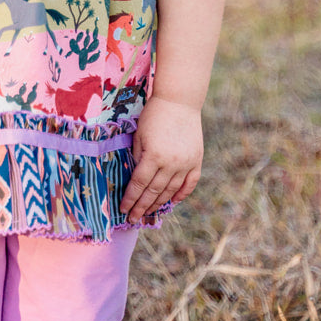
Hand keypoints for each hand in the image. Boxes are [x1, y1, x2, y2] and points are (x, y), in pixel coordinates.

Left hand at [122, 96, 202, 222]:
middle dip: (142, 207)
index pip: (139, 184)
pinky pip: (189, 184)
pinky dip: (181, 194)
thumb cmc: (153, 115)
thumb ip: (137, 158)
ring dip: (159, 204)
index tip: (123, 210)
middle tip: (133, 219)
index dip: (131, 199)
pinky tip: (172, 202)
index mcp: (154, 156)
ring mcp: (186, 163)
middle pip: (154, 192)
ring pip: (171, 191)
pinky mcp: (196, 161)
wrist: (179, 102)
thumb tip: (135, 178)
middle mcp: (171, 163)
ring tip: (148, 212)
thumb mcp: (139, 135)